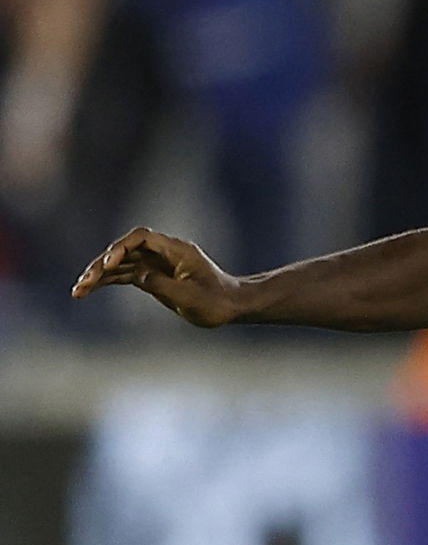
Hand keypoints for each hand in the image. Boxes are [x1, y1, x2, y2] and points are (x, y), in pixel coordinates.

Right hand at [72, 227, 241, 327]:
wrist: (231, 306)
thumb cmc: (215, 302)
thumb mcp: (188, 296)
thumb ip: (160, 284)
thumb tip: (136, 275)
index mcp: (177, 250)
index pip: (142, 237)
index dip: (121, 247)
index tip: (109, 264)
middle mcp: (165, 252)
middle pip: (126, 249)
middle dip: (102, 264)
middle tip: (84, 283)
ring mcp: (158, 263)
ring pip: (122, 262)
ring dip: (100, 275)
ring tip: (78, 291)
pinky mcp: (154, 276)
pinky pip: (126, 274)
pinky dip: (108, 281)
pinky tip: (89, 290)